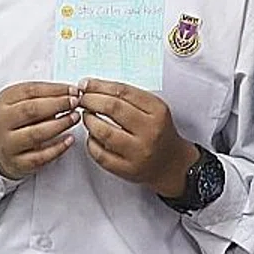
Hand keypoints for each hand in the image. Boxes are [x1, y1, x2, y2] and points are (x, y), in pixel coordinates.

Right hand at [0, 82, 78, 178]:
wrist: (3, 150)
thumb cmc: (20, 121)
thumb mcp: (26, 102)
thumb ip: (46, 96)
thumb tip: (72, 92)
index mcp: (4, 101)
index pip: (30, 91)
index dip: (55, 90)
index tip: (73, 90)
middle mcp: (2, 122)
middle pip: (31, 110)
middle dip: (57, 105)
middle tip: (75, 103)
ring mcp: (9, 144)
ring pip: (35, 133)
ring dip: (60, 124)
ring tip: (75, 117)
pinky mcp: (18, 163)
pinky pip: (40, 156)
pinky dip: (57, 148)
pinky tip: (70, 139)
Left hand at [74, 78, 196, 197]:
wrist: (170, 163)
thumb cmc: (159, 133)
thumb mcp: (154, 109)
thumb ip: (129, 98)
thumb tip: (94, 87)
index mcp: (157, 111)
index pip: (123, 92)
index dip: (100, 86)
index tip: (86, 84)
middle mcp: (150, 131)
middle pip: (112, 108)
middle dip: (90, 100)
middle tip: (82, 99)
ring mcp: (138, 152)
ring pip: (103, 132)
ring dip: (89, 121)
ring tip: (87, 116)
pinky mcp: (127, 169)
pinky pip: (99, 153)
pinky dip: (91, 142)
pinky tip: (93, 136)